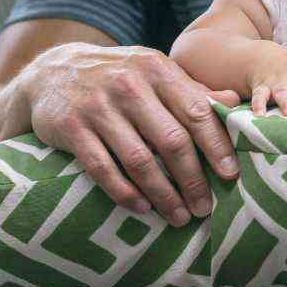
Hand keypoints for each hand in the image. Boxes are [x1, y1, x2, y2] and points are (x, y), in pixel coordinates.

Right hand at [23, 42, 240, 225]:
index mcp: (158, 70)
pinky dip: (124, 191)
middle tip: (204, 207)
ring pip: (138, 159)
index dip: (216, 146)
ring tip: (178, 216)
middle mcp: (130, 85)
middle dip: (192, 179)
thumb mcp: (155, 72)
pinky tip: (141, 208)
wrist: (52, 70)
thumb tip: (234, 105)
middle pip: (171, 140)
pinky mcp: (70, 128)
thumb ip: (192, 90)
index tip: (230, 175)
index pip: (196, 111)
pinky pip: (102, 168)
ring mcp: (98, 107)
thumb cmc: (119, 76)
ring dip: (162, 193)